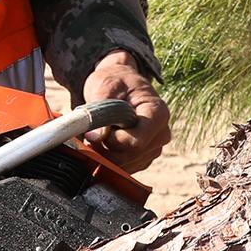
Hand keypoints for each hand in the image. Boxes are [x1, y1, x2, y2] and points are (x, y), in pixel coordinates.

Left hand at [81, 51, 170, 173]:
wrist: (120, 84)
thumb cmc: (114, 81)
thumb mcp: (104, 87)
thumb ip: (101, 112)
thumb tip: (96, 137)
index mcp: (158, 113)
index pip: (136, 142)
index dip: (112, 141)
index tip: (95, 130)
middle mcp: (161, 134)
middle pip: (129, 156)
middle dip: (104, 149)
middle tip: (89, 133)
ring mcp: (153, 148)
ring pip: (125, 166)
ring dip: (104, 155)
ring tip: (96, 135)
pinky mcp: (143, 158)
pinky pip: (123, 168)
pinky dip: (107, 159)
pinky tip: (102, 143)